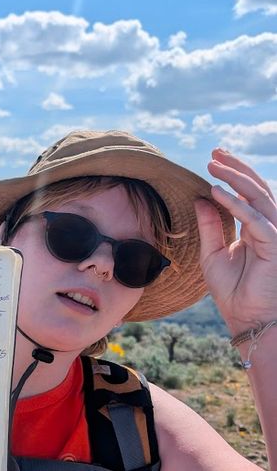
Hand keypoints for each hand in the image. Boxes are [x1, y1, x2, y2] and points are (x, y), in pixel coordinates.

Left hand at [194, 148, 276, 333]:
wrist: (246, 318)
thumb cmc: (233, 291)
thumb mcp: (212, 254)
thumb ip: (209, 226)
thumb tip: (200, 198)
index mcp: (256, 227)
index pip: (248, 193)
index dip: (232, 174)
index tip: (213, 159)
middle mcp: (269, 226)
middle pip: (256, 188)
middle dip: (236, 168)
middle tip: (215, 152)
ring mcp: (274, 234)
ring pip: (258, 197)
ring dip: (235, 179)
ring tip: (214, 165)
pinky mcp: (274, 244)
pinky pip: (253, 219)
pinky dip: (235, 204)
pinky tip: (216, 192)